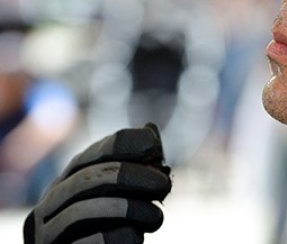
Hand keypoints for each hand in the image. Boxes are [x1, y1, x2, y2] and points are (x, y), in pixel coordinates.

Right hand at [23, 123, 171, 243]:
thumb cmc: (114, 230)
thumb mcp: (125, 196)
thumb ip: (138, 166)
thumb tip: (149, 130)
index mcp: (68, 181)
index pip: (92, 154)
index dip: (123, 144)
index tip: (153, 145)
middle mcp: (49, 204)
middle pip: (87, 178)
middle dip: (131, 176)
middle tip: (164, 184)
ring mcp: (46, 233)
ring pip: (83, 211)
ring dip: (129, 209)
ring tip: (156, 217)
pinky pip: (88, 242)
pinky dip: (117, 237)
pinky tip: (135, 236)